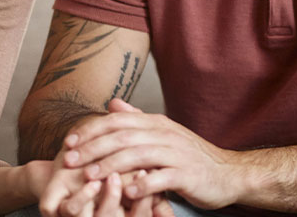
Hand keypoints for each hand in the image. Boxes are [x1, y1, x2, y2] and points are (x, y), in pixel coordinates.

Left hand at [63, 99, 242, 209]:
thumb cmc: (191, 157)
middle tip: (69, 161)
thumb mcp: (164, 133)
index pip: (117, 121)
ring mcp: (176, 154)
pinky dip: (142, 184)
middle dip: (93, 148)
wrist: (228, 173)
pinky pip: (161, 178)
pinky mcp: (187, 175)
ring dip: (111, 165)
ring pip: (138, 155)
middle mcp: (165, 135)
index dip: (91, 130)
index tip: (68, 143)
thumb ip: (137, 120)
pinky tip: (126, 192)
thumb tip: (112, 103)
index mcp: (156, 124)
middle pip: (123, 137)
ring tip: (90, 176)